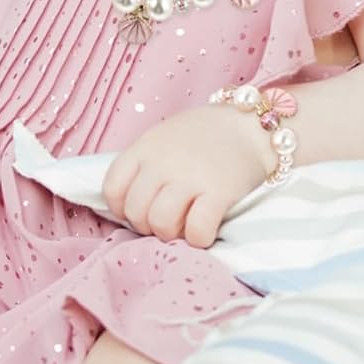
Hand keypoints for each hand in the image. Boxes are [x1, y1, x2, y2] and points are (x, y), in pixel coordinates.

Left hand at [101, 103, 269, 248]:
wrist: (251, 125)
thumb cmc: (206, 135)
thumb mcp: (164, 137)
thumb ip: (145, 163)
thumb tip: (129, 202)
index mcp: (145, 148)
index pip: (112, 188)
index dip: (121, 207)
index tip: (141, 208)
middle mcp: (163, 163)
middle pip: (136, 212)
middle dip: (148, 225)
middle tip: (168, 219)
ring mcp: (190, 178)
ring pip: (161, 224)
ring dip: (172, 234)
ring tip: (185, 224)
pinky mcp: (218, 193)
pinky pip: (196, 231)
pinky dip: (198, 238)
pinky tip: (205, 230)